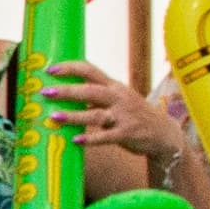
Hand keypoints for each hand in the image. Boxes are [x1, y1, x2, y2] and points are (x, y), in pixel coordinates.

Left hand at [40, 61, 183, 163]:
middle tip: (46, 92)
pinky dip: (91, 139)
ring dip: (74, 116)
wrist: (163, 132)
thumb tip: (64, 92)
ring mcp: (123, 116)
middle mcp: (118, 97)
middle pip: (90, 91)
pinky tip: (76, 140)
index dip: (70, 68)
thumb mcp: (116, 98)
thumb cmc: (132, 114)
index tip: (50, 69)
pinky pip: (107, 136)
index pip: (90, 70)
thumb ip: (94, 95)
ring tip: (54, 117)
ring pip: (95, 114)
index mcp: (113, 86)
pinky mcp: (127, 134)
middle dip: (67, 91)